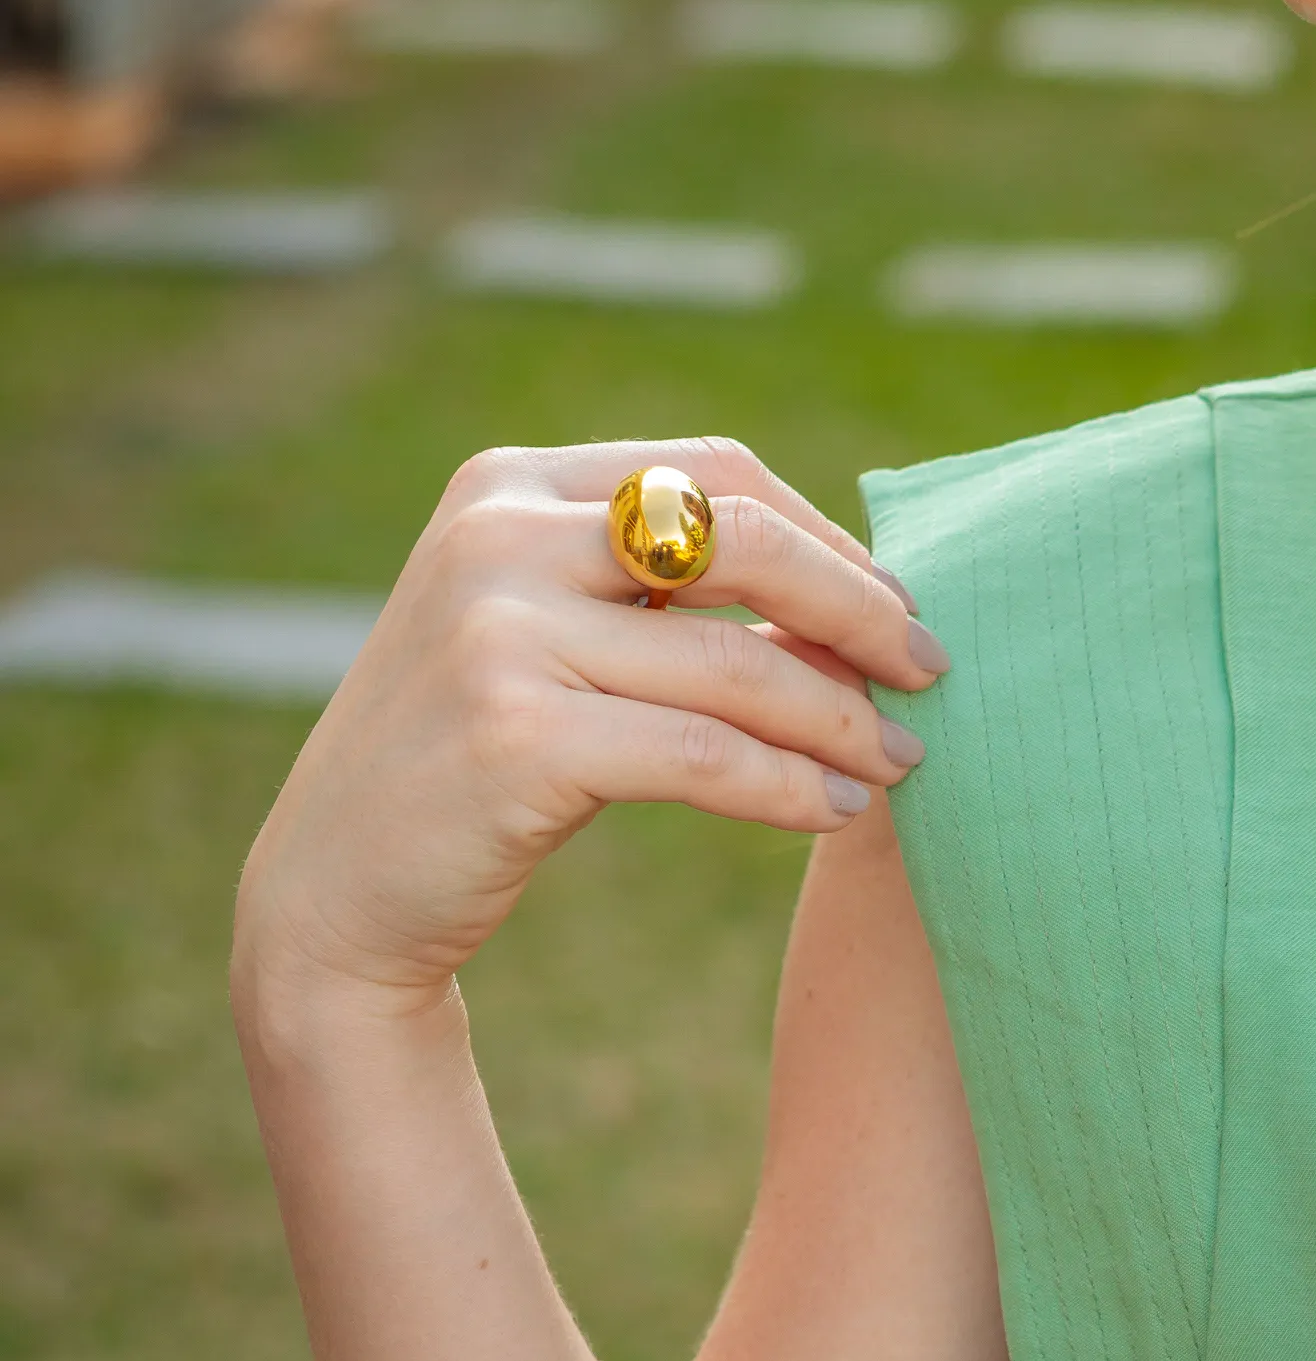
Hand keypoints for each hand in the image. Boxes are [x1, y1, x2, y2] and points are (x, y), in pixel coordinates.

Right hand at [234, 435, 944, 1016]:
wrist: (337, 889)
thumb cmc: (474, 760)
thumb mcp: (546, 633)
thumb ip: (659, 589)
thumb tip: (862, 592)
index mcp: (509, 485)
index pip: (713, 471)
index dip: (826, 535)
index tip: (897, 605)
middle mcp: (498, 538)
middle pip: (743, 542)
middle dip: (861, 610)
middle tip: (933, 671)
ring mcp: (499, 633)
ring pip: (738, 666)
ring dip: (843, 719)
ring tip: (903, 762)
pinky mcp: (517, 737)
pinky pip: (707, 757)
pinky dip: (789, 785)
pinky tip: (835, 811)